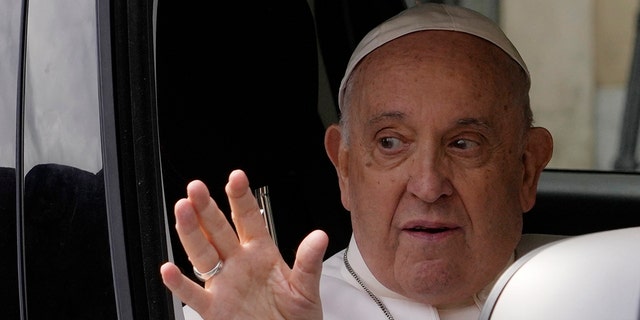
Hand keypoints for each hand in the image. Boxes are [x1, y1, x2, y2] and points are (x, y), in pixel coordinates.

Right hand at [160, 169, 327, 319]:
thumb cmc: (296, 318)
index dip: (241, 197)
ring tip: (182, 210)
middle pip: (218, 229)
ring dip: (191, 232)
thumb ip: (309, 262)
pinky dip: (180, 284)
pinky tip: (169, 269)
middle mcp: (239, 263)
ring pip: (202, 253)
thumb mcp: (307, 288)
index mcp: (262, 253)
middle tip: (197, 188)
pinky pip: (194, 295)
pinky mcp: (214, 309)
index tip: (236, 177)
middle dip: (207, 208)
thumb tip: (320, 237)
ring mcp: (224, 284)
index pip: (249, 218)